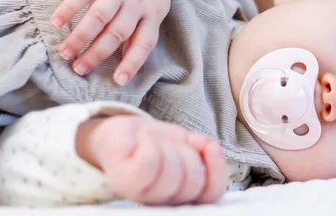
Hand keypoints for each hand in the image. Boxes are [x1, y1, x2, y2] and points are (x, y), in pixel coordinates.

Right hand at [51, 0, 170, 84]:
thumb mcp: (155, 8)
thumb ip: (142, 32)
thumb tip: (127, 64)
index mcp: (154, 13)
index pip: (145, 42)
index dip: (132, 62)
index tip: (118, 81)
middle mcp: (138, 0)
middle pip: (117, 32)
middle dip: (97, 53)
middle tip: (79, 69)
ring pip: (99, 15)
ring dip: (80, 36)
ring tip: (65, 53)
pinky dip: (69, 7)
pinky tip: (56, 22)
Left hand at [76, 116, 227, 205]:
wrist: (119, 135)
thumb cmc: (152, 142)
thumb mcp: (185, 143)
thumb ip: (204, 150)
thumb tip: (212, 148)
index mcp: (182, 194)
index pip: (212, 193)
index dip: (217, 170)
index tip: (211, 148)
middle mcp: (162, 201)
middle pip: (193, 181)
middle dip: (188, 153)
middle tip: (173, 145)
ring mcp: (142, 194)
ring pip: (172, 171)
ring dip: (168, 146)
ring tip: (156, 142)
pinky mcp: (124, 181)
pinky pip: (149, 162)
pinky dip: (151, 142)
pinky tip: (145, 138)